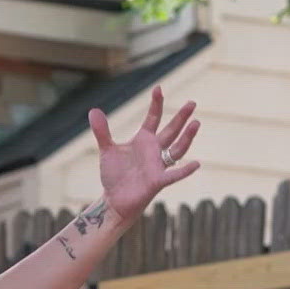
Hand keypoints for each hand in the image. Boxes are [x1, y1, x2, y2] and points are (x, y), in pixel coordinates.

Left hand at [89, 86, 201, 222]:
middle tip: (192, 103)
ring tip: (196, 123)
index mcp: (143, 141)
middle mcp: (154, 151)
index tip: (158, 88)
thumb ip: (102, 131)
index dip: (156, 104)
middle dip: (181, 117)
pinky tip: (196, 164)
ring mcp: (158, 165)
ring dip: (187, 137)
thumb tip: (93, 110)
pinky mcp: (157, 181)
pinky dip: (184, 170)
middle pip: (171, 130)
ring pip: (177, 149)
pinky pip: (174, 175)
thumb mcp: (107, 150)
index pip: (153, 118)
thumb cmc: (114, 176)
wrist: (114, 200)